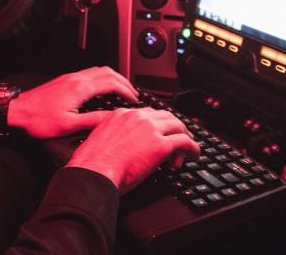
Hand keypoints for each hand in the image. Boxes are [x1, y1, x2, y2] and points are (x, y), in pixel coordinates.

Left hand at [6, 66, 139, 138]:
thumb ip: (93, 120)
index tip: (134, 99)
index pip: (111, 83)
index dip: (126, 90)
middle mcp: (76, 79)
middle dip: (123, 81)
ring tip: (121, 89)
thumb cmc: (38, 120)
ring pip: (98, 70)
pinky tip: (101, 88)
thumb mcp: (69, 125)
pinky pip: (89, 73)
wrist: (17, 111)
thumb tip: (113, 118)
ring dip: (113, 78)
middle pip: (107, 72)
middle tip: (133, 93)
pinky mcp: (64, 80)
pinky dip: (102, 78)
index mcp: (80, 89)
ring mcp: (70, 78)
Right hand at [65, 107, 199, 193]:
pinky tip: (194, 156)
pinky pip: (185, 142)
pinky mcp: (160, 145)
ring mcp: (149, 129)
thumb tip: (125, 147)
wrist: (93, 171)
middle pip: (165, 116)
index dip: (157, 125)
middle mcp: (136, 117)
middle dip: (174, 128)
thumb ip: (114, 136)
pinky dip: (193, 149)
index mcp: (120, 114)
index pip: (147, 113)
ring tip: (188, 150)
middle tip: (178, 141)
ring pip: (178, 126)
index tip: (160, 134)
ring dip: (185, 138)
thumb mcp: (101, 140)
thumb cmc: (92, 164)